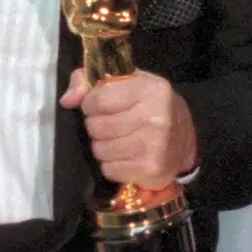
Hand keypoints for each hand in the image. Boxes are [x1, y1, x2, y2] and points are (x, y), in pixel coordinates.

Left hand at [61, 69, 197, 187]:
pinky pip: (109, 170)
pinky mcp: (151, 169)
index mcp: (150, 89)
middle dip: (96, 126)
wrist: (184, 140)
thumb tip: (67, 100)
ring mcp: (156, 146)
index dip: (90, 104)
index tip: (99, 106)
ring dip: (103, 147)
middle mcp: (156, 117)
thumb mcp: (124, 83)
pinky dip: (112, 165)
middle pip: (96, 127)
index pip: (98, 100)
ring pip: (100, 149)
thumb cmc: (148, 106)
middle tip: (112, 125)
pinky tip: (127, 156)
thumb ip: (88, 82)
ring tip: (120, 140)